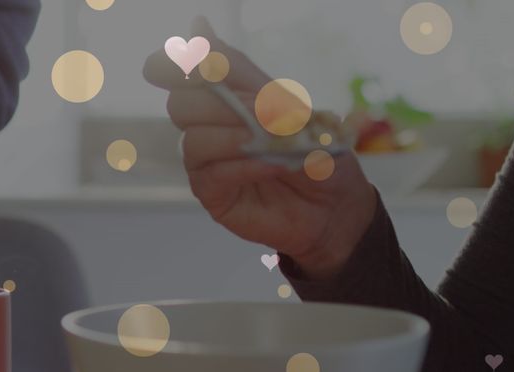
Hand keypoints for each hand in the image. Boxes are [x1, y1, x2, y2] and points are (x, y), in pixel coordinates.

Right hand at [143, 17, 376, 279]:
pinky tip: (272, 164)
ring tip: (271, 144)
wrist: (335, 203)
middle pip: (182, 105)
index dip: (178, 64)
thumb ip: (242, 72)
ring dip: (235, 137)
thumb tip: (199, 26)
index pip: (186, 73)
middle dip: (220, 105)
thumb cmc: (315, 151)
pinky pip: (211, 173)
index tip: (190, 63)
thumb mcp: (289, 103)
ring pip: (194, 140)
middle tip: (260, 113)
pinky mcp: (211, 194)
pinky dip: (244, 165)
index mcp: (225, 98)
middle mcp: (208, 128)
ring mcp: (207, 163)